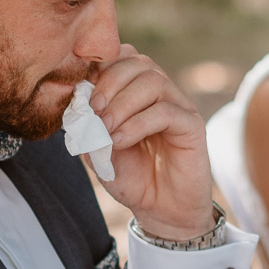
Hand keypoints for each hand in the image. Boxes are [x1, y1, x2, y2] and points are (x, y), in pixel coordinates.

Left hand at [86, 45, 213, 239]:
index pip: (122, 57)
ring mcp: (179, 106)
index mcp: (137, 91)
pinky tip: (120, 141)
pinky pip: (166, 112)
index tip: (82, 95)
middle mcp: (161, 93)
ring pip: (153, 81)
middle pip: (138, 63)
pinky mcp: (192, 125)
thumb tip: (76, 104)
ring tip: (106, 130)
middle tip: (93, 112)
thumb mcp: (98, 150)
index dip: (100, 68)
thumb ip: (88, 125)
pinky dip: (137, 124)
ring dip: (122, 104)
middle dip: (109, 83)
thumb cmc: (131, 178)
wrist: (161, 211)